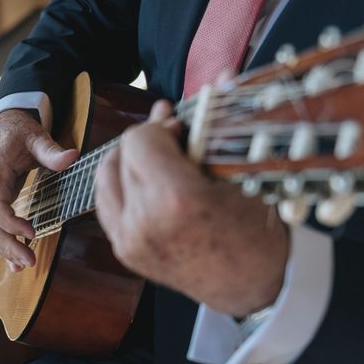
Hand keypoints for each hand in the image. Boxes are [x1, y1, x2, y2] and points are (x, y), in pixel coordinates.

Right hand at [0, 109, 77, 270]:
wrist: (1, 126)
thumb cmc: (17, 132)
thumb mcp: (36, 136)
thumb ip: (51, 151)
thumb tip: (73, 156)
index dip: (10, 222)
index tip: (31, 233)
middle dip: (6, 245)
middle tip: (30, 260)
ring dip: (1, 250)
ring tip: (23, 264)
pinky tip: (13, 261)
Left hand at [95, 101, 289, 316]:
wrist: (252, 288)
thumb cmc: (257, 232)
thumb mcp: (241, 176)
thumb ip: (217, 126)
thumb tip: (222, 75)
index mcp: (175, 201)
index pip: (141, 139)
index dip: (161, 126)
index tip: (183, 129)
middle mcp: (143, 223)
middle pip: (122, 155)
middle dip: (147, 139)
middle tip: (174, 137)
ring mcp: (129, 241)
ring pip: (106, 177)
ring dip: (129, 160)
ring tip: (158, 157)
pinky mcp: (124, 252)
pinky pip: (106, 202)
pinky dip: (121, 185)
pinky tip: (145, 181)